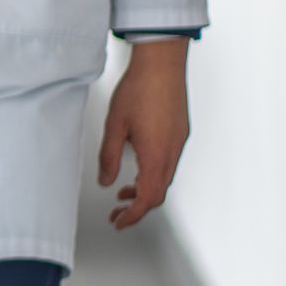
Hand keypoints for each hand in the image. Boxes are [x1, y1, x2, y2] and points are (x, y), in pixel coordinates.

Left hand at [98, 38, 190, 229]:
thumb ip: (109, 156)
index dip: (133, 215)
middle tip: (118, 211)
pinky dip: (153, 173)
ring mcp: (178, 142)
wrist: (162, 64)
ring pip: (164, 178)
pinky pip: (168, 162)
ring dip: (145, 189)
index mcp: (156, 155)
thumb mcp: (114, 125)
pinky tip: (138, 164)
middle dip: (138, 207)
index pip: (147, 198)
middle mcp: (172, 152)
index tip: (118, 221)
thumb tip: (105, 180)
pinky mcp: (180, 132)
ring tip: (124, 191)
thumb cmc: (139, 89)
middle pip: (158, 192)